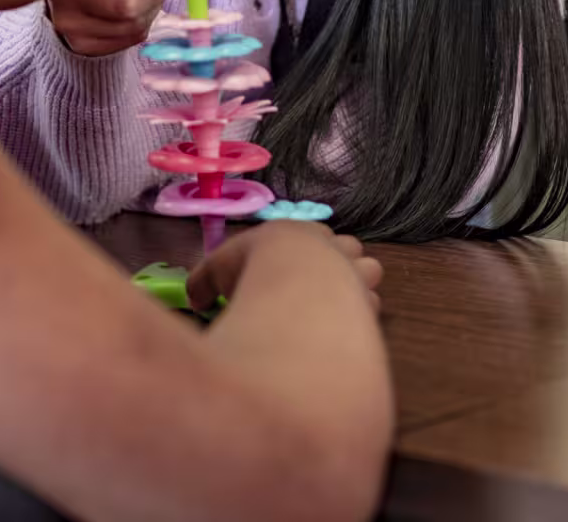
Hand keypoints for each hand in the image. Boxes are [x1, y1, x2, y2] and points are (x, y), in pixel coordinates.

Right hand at [189, 222, 382, 314]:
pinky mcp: (368, 308)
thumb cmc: (255, 269)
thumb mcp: (216, 271)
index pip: (315, 237)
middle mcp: (335, 251)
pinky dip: (359, 319)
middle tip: (316, 289)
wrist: (295, 290)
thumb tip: (196, 299)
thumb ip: (205, 283)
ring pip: (369, 277)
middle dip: (340, 266)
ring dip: (356, 290)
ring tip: (332, 309)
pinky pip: (371, 310)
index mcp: (302, 235)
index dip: (304, 255)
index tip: (287, 273)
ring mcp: (357, 278)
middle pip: (351, 251)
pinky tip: (339, 332)